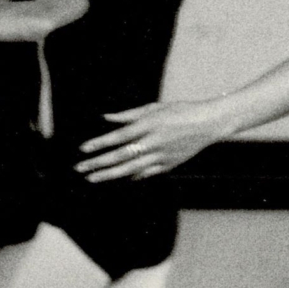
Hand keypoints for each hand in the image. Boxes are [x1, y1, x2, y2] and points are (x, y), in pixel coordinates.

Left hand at [75, 99, 221, 181]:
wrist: (208, 124)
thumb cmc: (180, 112)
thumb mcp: (154, 108)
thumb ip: (128, 115)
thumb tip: (106, 118)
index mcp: (149, 125)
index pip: (118, 137)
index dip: (99, 143)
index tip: (83, 149)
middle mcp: (153, 142)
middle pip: (120, 155)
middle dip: (98, 163)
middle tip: (79, 168)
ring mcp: (162, 156)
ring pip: (130, 168)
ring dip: (109, 174)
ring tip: (92, 178)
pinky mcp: (169, 164)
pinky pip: (146, 173)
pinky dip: (132, 176)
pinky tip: (119, 179)